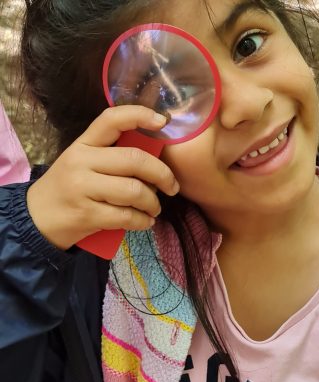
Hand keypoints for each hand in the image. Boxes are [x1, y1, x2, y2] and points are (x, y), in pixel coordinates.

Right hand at [27, 105, 178, 249]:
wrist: (38, 217)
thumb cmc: (71, 188)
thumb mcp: (83, 163)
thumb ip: (112, 156)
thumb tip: (156, 161)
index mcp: (83, 144)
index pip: (111, 120)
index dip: (139, 115)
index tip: (162, 121)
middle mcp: (82, 161)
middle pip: (135, 160)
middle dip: (163, 175)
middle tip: (172, 187)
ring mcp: (82, 188)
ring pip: (134, 190)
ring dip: (153, 203)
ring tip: (155, 208)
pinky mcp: (87, 214)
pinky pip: (127, 216)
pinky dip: (144, 221)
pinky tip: (146, 222)